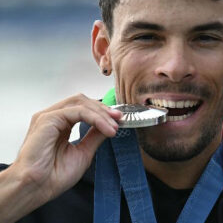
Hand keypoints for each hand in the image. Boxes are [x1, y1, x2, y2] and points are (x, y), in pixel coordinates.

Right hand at [0, 94, 120, 221]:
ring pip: (81, 103)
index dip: (103, 112)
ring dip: (101, 113)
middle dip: (104, 109)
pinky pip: (77, 111)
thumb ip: (95, 136)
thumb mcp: (84, 152)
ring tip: (114, 126)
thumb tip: (110, 126)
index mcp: (60, 125)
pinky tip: (105, 128)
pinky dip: (95, 118)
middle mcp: (54, 118)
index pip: (84, 108)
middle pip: (83, 101)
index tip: (119, 120)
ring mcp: (49, 117)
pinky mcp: (48, 119)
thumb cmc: (53, 176)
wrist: (37, 187)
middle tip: (119, 119)